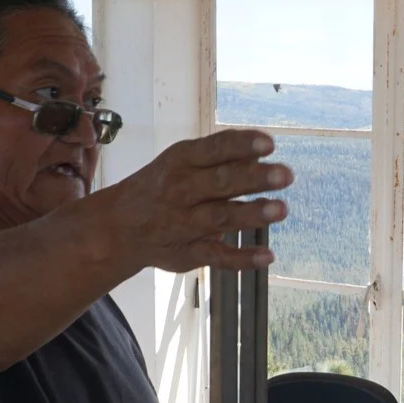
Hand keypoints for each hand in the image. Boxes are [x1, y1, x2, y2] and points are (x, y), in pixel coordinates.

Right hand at [96, 129, 291, 272]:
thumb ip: (220, 158)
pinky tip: (267, 256)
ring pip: (220, 218)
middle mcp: (182, 190)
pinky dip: (241, 258)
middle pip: (220, 182)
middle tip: (286, 174)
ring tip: (281, 210)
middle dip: (254, 178)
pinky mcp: (187, 253)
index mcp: (181, 162)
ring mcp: (184, 223)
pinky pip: (216, 257)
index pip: (213, 150)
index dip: (241, 145)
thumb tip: (263, 152)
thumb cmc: (162, 185)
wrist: (117, 227)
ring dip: (251, 214)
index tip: (270, 143)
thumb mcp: (181, 162)